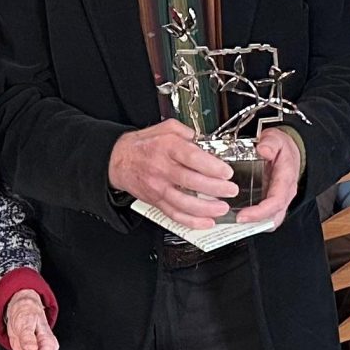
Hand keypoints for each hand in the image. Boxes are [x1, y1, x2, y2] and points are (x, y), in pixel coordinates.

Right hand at [108, 120, 237, 229]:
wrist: (119, 160)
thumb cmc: (143, 145)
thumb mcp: (164, 128)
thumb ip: (186, 131)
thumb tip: (203, 139)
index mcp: (167, 147)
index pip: (191, 158)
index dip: (211, 167)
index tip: (226, 172)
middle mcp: (162, 168)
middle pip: (191, 182)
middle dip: (215, 188)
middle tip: (230, 190)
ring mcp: (158, 187)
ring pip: (184, 202)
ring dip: (206, 208)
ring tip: (222, 208)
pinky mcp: (156, 201)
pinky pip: (174, 214)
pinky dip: (191, 221)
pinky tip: (206, 222)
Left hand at [237, 125, 306, 227]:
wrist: (290, 153)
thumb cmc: (283, 148)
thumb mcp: (277, 139)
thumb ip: (270, 143)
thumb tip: (263, 149)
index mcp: (286, 180)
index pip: (276, 202)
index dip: (259, 212)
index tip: (242, 216)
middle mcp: (284, 194)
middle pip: (273, 218)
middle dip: (254, 224)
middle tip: (233, 223)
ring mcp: (278, 201)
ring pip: (269, 222)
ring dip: (252, 225)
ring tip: (231, 225)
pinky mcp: (271, 204)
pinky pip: (264, 218)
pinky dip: (251, 222)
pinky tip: (235, 219)